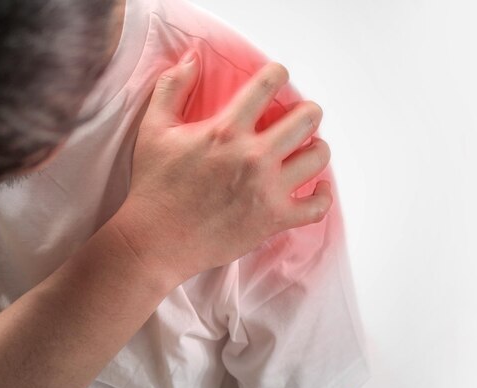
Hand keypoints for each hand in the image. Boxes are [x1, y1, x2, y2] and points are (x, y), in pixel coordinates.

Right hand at [116, 49, 331, 281]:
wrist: (156, 241)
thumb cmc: (154, 186)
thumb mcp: (153, 129)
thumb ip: (171, 87)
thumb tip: (192, 58)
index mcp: (227, 130)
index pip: (268, 85)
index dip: (278, 74)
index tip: (278, 77)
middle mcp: (254, 156)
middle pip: (306, 119)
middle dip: (307, 111)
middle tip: (300, 115)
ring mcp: (268, 189)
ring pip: (318, 158)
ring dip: (317, 147)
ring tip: (309, 147)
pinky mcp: (274, 219)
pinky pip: (316, 207)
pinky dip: (323, 196)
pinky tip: (319, 188)